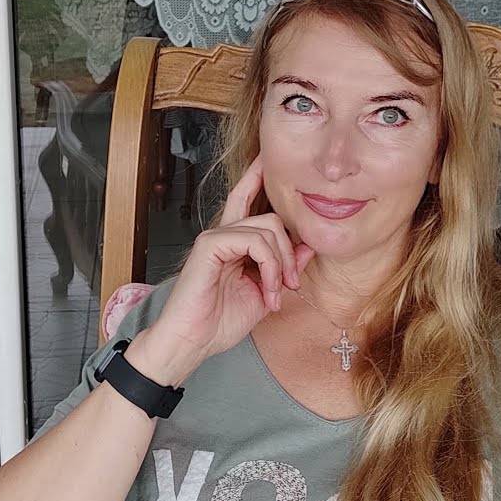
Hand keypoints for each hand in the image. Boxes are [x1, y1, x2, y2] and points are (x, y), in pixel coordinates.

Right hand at [147, 153, 315, 363]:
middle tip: (292, 283)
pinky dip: (269, 267)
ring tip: (275, 294)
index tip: (269, 158)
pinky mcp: (210, 245)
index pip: (247, 199)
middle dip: (290, 250)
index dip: (258, 176)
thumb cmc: (220, 322)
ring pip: (268, 229)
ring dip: (281, 266)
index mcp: (233, 242)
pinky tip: (266, 289)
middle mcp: (223, 234)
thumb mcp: (264, 292)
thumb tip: (307, 247)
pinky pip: (255, 241)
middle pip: (270, 216)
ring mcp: (215, 237)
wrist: (192, 342)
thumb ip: (284, 267)